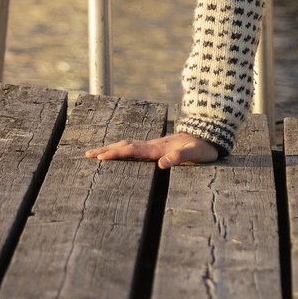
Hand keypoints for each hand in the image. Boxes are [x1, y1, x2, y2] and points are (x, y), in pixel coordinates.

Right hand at [87, 131, 218, 168]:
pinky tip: (116, 152)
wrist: (209, 134)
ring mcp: (154, 145)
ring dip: (111, 149)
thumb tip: (162, 164)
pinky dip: (121, 149)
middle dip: (106, 150)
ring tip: (95, 153)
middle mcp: (153, 145)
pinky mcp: (156, 147)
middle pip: (125, 146)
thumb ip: (180, 157)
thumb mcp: (195, 154)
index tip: (100, 157)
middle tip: (87, 155)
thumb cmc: (203, 148)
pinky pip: (134, 148)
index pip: (133, 151)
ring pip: (128, 145)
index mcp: (158, 148)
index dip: (116, 154)